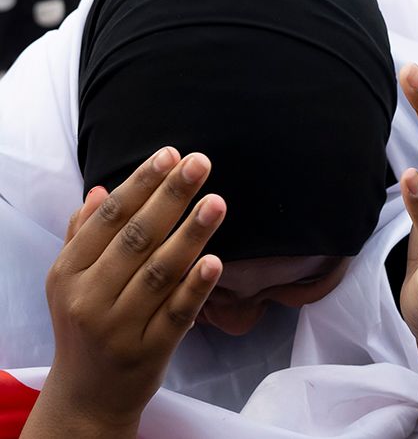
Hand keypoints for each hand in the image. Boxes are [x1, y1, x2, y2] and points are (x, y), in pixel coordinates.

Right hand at [32, 148, 224, 435]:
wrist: (87, 394)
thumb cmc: (85, 324)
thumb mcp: (70, 281)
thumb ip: (84, 234)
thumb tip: (99, 190)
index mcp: (69, 273)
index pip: (109, 219)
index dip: (141, 184)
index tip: (171, 154)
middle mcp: (90, 298)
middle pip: (136, 239)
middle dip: (170, 197)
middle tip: (201, 163)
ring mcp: (119, 326)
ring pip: (159, 273)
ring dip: (190, 234)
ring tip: (217, 201)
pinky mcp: (149, 351)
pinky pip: (176, 314)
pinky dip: (195, 287)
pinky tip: (215, 260)